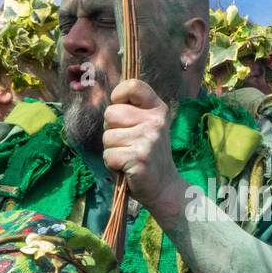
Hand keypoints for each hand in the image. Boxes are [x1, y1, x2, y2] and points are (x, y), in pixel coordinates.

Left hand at [102, 79, 186, 215]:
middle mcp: (155, 122)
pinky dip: (112, 164)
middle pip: (111, 113)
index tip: (120, 107)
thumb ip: (133, 111)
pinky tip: (126, 167)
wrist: (164, 186)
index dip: (118, 95)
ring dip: (112, 149)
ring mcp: (148, 139)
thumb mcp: (148, 126)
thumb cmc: (149, 154)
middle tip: (127, 142)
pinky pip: (109, 155)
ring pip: (107, 137)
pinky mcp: (138, 158)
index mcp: (158, 109)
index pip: (133, 86)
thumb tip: (111, 100)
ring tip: (128, 156)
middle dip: (111, 129)